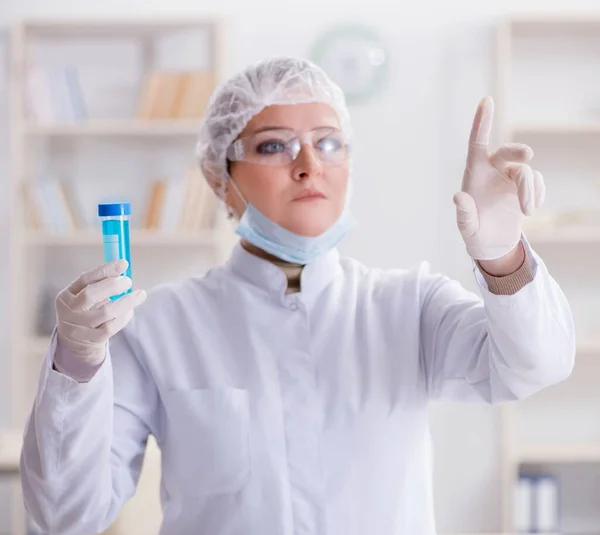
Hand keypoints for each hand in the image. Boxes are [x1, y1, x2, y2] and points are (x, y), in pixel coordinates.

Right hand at [54, 259, 146, 381]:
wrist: (76, 342)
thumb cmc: (85, 311)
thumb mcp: (84, 296)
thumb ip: (100, 283)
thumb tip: (123, 266)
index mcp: (66, 296)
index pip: (85, 279)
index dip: (105, 270)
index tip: (124, 263)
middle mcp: (69, 311)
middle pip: (90, 295)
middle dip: (112, 285)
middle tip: (128, 281)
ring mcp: (79, 328)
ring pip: (106, 312)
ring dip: (126, 301)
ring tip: (139, 294)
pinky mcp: (91, 340)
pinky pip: (112, 327)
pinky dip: (124, 317)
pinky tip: (130, 310)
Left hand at [453, 96, 545, 259]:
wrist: (492, 244)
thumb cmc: (475, 234)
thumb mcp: (467, 228)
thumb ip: (464, 215)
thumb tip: (458, 197)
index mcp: (474, 174)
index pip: (476, 143)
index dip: (482, 122)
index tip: (486, 100)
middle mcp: (492, 170)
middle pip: (507, 152)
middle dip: (517, 152)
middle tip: (527, 155)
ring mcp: (510, 177)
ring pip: (526, 172)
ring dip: (530, 190)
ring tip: (527, 211)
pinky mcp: (525, 186)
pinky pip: (537, 182)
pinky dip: (537, 195)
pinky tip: (530, 210)